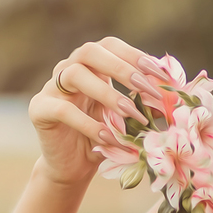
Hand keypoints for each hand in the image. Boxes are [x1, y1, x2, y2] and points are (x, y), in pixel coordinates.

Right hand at [28, 36, 155, 187]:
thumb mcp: (128, 117)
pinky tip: (109, 138)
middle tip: (147, 89)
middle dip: (122, 68)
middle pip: (90, 51)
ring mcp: (51, 87)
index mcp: (91, 65)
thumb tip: (173, 91)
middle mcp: (68, 69)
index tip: (160, 75)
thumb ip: (144, 101)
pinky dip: (89, 124)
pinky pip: (64, 109)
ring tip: (132, 115)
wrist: (75, 166)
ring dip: (108, 94)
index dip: (135, 55)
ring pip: (74, 74)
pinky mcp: (40, 110)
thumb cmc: (106, 137)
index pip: (111, 46)